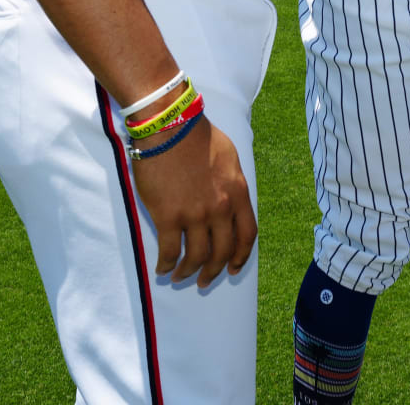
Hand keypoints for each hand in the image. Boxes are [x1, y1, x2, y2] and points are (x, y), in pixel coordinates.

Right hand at [129, 117, 257, 288]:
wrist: (170, 128)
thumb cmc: (198, 137)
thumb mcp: (230, 159)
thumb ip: (233, 184)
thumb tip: (231, 201)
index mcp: (238, 193)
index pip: (247, 235)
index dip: (241, 256)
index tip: (233, 268)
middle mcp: (221, 208)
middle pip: (222, 251)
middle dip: (214, 271)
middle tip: (205, 281)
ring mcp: (195, 214)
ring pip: (196, 256)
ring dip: (188, 271)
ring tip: (180, 276)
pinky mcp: (168, 216)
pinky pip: (169, 251)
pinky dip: (166, 264)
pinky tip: (162, 268)